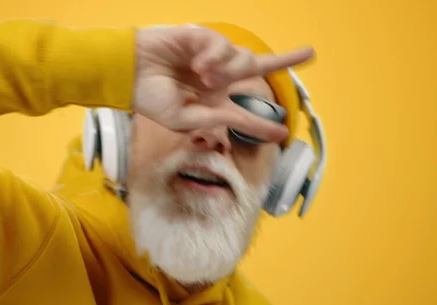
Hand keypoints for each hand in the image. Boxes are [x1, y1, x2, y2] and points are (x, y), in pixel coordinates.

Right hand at [133, 24, 314, 142]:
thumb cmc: (150, 98)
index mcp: (211, 99)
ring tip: (202, 74)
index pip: (244, 108)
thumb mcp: (184, 119)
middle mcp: (216, 77)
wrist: (127, 73)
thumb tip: (247, 123)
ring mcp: (211, 56)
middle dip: (284, 59)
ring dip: (227, 69)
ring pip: (243, 59)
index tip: (282, 134)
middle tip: (309, 53)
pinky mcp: (203, 38)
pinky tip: (197, 63)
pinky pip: (224, 46)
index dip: (263, 122)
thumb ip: (217, 119)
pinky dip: (214, 57)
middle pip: (258, 66)